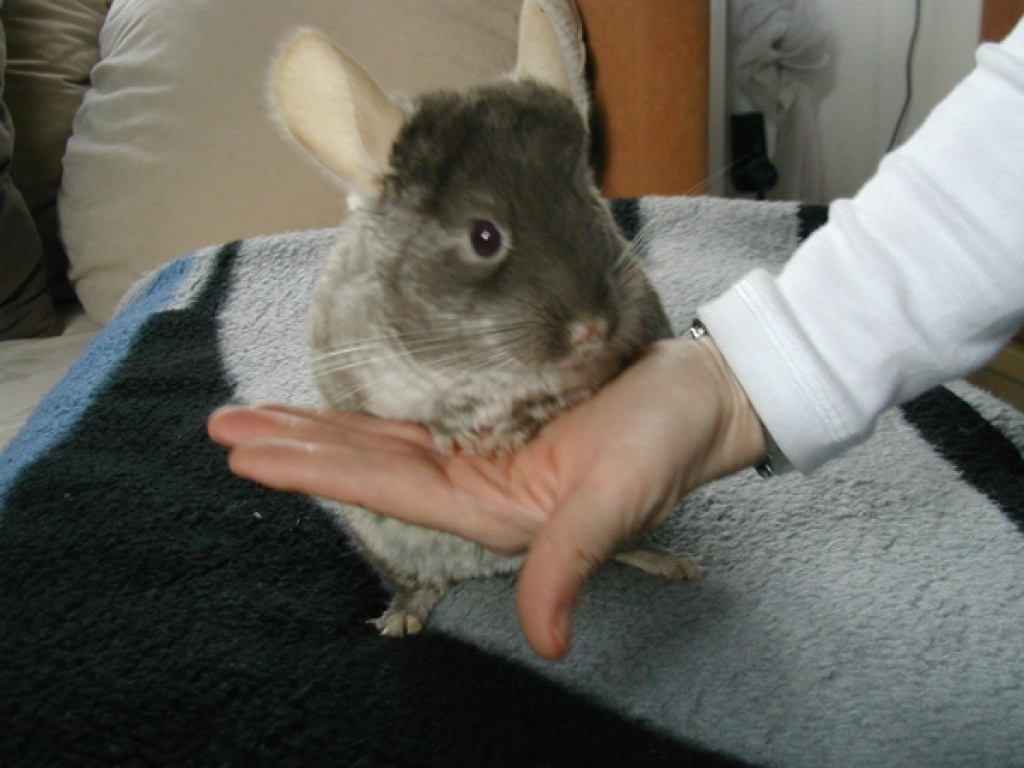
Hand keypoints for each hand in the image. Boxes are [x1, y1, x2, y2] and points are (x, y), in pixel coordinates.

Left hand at [207, 336, 765, 658]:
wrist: (699, 396)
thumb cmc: (665, 438)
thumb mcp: (619, 497)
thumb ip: (571, 561)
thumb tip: (549, 643)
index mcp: (494, 510)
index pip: (384, 491)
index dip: (313, 471)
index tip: (247, 453)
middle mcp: (475, 487)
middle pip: (366, 468)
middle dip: (293, 448)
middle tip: (222, 425)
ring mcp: (480, 452)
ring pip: (381, 441)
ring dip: (316, 429)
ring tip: (252, 413)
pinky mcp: (494, 419)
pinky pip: (414, 416)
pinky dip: (364, 409)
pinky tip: (329, 401)